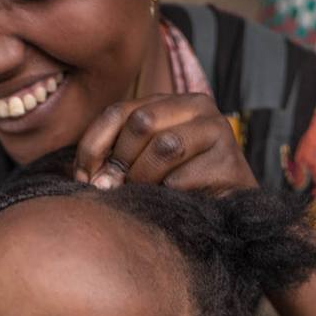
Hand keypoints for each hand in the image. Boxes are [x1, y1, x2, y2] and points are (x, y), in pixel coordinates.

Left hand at [75, 94, 256, 195]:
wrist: (232, 212)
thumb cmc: (181, 188)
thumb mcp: (143, 165)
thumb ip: (116, 158)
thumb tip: (87, 180)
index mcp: (170, 102)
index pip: (118, 111)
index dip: (94, 145)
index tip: (83, 178)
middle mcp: (198, 106)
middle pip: (141, 123)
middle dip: (120, 162)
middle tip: (113, 189)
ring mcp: (218, 130)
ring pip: (164, 146)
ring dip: (145, 178)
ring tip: (147, 195)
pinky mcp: (229, 161)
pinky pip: (183, 178)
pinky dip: (170, 195)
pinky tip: (175, 202)